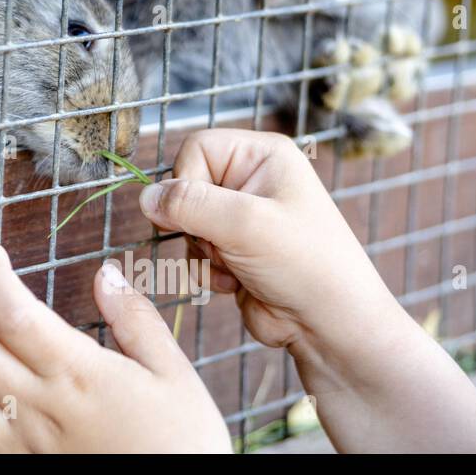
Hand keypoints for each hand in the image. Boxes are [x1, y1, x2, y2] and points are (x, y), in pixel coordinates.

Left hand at [0, 244, 230, 452]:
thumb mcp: (175, 376)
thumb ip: (136, 322)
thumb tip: (106, 275)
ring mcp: (25, 447)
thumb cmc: (184, 445)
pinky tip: (3, 417)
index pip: (12, 312)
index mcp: (78, 373)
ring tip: (0, 365)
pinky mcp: (20, 474)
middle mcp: (42, 409)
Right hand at [139, 128, 475, 452]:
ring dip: (202, 252)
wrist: (330, 326)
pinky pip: (194, 252)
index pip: (195, 148)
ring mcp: (241, 216)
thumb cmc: (306, 265)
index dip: (188, 181)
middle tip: (226, 245)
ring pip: (185, 224)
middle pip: (185, 188)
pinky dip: (208, 271)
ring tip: (238, 266)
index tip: (200, 214)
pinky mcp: (233, 250)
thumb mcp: (245, 224)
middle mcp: (251, 179)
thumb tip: (144, 197)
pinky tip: (237, 282)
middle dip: (197, 225)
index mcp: (262, 155)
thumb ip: (189, 204)